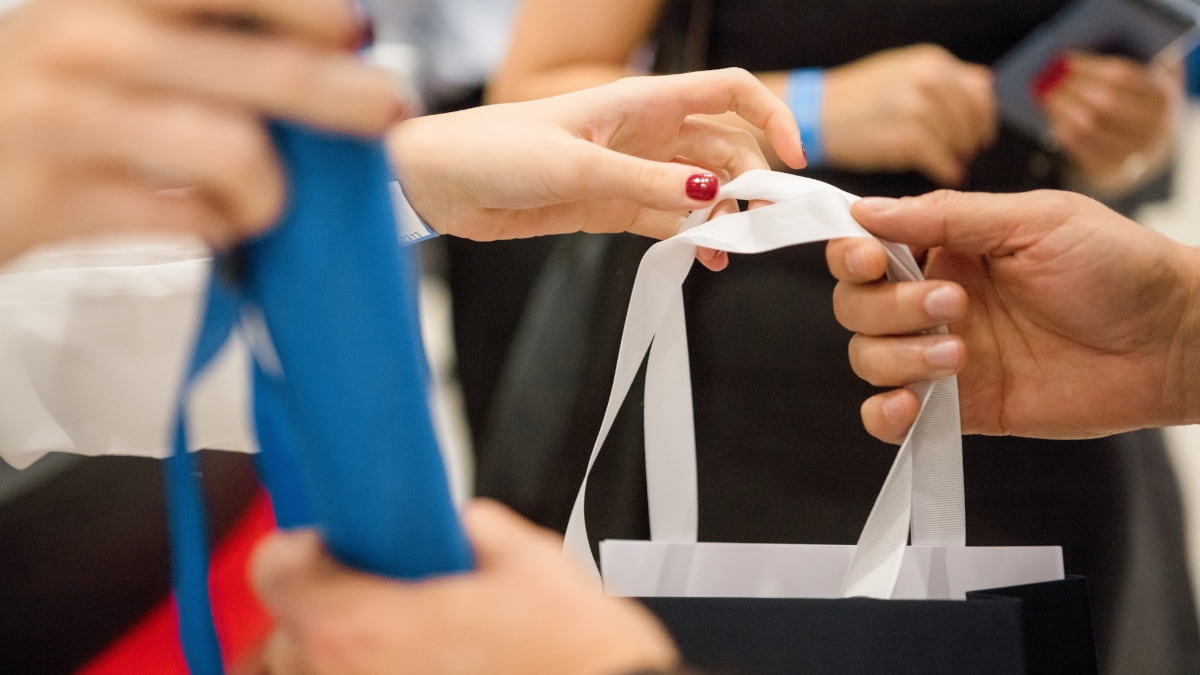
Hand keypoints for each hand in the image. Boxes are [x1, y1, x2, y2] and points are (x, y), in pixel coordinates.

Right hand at [0, 0, 398, 262]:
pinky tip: (208, 223)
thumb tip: (329, 38)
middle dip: (346, 96)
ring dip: (269, 190)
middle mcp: (86, 39)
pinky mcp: (50, 199)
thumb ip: (189, 32)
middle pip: (267, 67)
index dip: (314, 7)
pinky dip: (218, 228)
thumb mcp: (103, 34)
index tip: (355, 32)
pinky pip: (188, 220)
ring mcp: (63, 117)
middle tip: (386, 114)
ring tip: (259, 203)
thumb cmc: (43, 95)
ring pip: (236, 150)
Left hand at [251, 498, 679, 674]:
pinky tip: (414, 670)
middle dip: (325, 611)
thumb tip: (461, 527)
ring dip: (333, 659)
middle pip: (282, 633)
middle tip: (377, 601)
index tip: (331, 549)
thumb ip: (474, 529)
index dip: (305, 549)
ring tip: (393, 650)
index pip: (274, 567)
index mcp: (359, 625)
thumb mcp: (529, 561)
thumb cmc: (572, 661)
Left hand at [389, 67, 805, 269]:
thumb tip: (712, 200)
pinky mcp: (610, 206)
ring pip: (699, 189)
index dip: (769, 117)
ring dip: (722, 217)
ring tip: (730, 252)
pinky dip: (690, 237)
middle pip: (724, 149)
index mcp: (642, 103)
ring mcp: (630, 171)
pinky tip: (701, 258)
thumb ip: (647, 185)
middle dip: (751, 183)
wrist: (439, 184)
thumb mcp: (577, 166)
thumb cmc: (495, 152)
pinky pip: (667, 220)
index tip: (793, 161)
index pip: (729, 92)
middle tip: (763, 228)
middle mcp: (644, 133)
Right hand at [822, 44, 995, 185]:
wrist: (817, 115)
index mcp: (932, 63)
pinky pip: (942, 160)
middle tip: (963, 153)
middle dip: (970, 139)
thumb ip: (942, 80)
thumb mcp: (902, 72)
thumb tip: (984, 87)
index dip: (983, 117)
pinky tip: (942, 173)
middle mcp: (930, 81)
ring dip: (957, 156)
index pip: (980, 91)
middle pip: (973, 119)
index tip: (979, 133)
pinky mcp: (908, 140)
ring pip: (960, 141)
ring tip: (946, 163)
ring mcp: (920, 110)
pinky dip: (945, 170)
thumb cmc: (856, 100)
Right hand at [825, 189, 1199, 442]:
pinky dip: (884, 415)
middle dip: (890, 307)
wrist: (1174, 341)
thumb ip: (945, 217)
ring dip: (898, 356)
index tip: (869, 260)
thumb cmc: (1117, 267)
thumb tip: (867, 210)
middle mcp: (936, 302)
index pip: (866, 251)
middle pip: (858, 307)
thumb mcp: (1033, 221)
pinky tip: (909, 405)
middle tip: (954, 305)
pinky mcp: (962, 408)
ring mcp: (944, 357)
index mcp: (947, 250)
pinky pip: (892, 418)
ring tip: (960, 355)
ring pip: (869, 358)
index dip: (851, 256)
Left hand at [1035, 51, 1181, 194]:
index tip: (1063, 60)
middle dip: (1073, 88)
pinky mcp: (1113, 170)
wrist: (1144, 154)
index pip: (1121, 76)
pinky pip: (1082, 149)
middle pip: (1106, 102)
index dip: (1088, 67)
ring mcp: (1134, 151)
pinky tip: (1054, 120)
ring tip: (1045, 96)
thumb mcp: (1135, 87)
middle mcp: (1153, 125)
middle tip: (1048, 78)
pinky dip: (1064, 132)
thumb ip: (1113, 72)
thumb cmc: (1133, 109)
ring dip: (1063, 108)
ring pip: (1091, 126)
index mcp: (1162, 97)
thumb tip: (1066, 61)